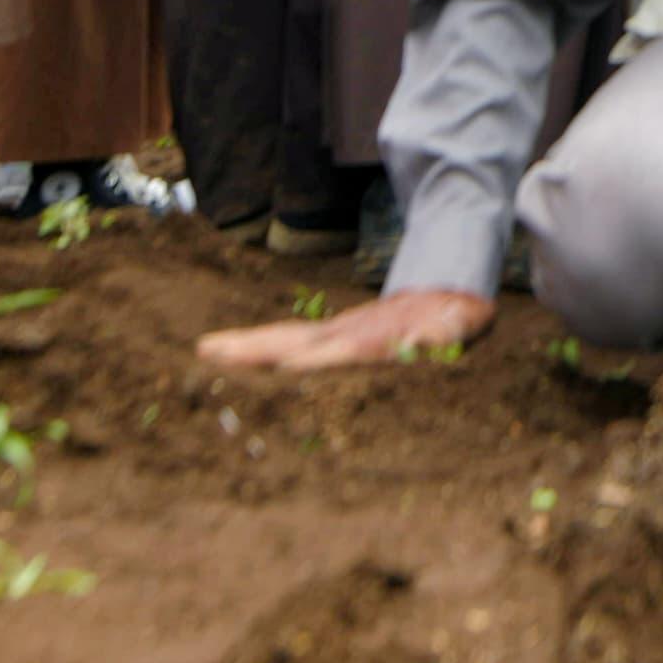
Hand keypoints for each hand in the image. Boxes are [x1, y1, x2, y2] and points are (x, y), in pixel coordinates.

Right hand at [197, 286, 490, 372]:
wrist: (447, 293)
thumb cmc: (454, 320)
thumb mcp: (459, 325)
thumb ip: (443, 334)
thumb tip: (427, 341)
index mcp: (377, 340)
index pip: (341, 351)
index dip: (319, 362)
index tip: (291, 369)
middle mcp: (347, 336)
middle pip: (296, 341)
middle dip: (256, 350)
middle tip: (210, 351)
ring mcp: (334, 334)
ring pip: (282, 338)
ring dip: (245, 346)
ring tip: (204, 347)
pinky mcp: (328, 339)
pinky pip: (284, 340)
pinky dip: (248, 346)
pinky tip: (212, 347)